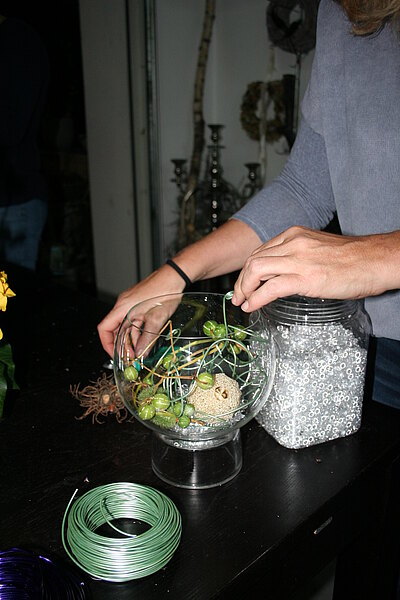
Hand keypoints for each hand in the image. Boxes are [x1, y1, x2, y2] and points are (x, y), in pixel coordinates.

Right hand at [98, 265, 185, 356]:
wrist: (175, 277)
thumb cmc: (165, 291)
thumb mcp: (156, 320)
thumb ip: (147, 339)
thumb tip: (141, 353)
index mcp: (122, 307)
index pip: (104, 328)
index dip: (107, 344)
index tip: (115, 354)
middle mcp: (124, 305)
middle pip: (115, 329)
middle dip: (122, 345)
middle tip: (131, 357)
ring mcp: (131, 304)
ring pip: (125, 326)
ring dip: (131, 340)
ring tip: (140, 351)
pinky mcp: (139, 304)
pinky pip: (133, 321)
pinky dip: (137, 332)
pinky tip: (145, 340)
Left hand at [232, 226, 399, 311]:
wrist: (375, 260)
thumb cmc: (354, 259)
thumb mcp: (319, 250)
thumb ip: (300, 257)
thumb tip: (285, 274)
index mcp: (295, 234)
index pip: (260, 251)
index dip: (248, 270)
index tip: (244, 283)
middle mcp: (293, 242)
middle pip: (253, 259)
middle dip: (241, 280)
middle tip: (238, 296)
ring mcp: (298, 259)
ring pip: (256, 270)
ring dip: (244, 288)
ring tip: (243, 302)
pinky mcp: (305, 277)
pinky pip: (270, 287)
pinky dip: (256, 298)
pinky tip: (253, 306)